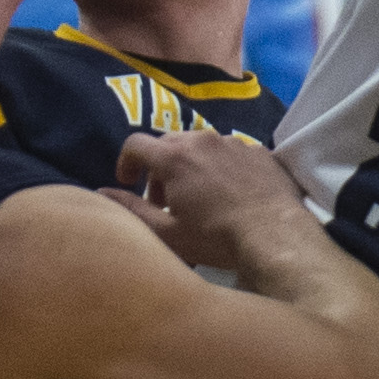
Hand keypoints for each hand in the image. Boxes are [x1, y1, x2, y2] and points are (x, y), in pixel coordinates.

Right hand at [111, 131, 308, 276]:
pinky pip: (229, 152)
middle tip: (165, 201)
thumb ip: (131, 209)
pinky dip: (220, 168)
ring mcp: (233, 142)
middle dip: (159, 168)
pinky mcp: (258, 150)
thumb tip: (102, 192)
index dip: (125, 162)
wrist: (276, 235)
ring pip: (200, 145)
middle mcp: (202, 139)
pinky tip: (230, 195)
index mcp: (174, 157)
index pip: (135, 144)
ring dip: (190, 166)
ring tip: (199, 198)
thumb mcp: (167, 232)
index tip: (128, 183)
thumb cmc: (215, 238)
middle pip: (168, 143)